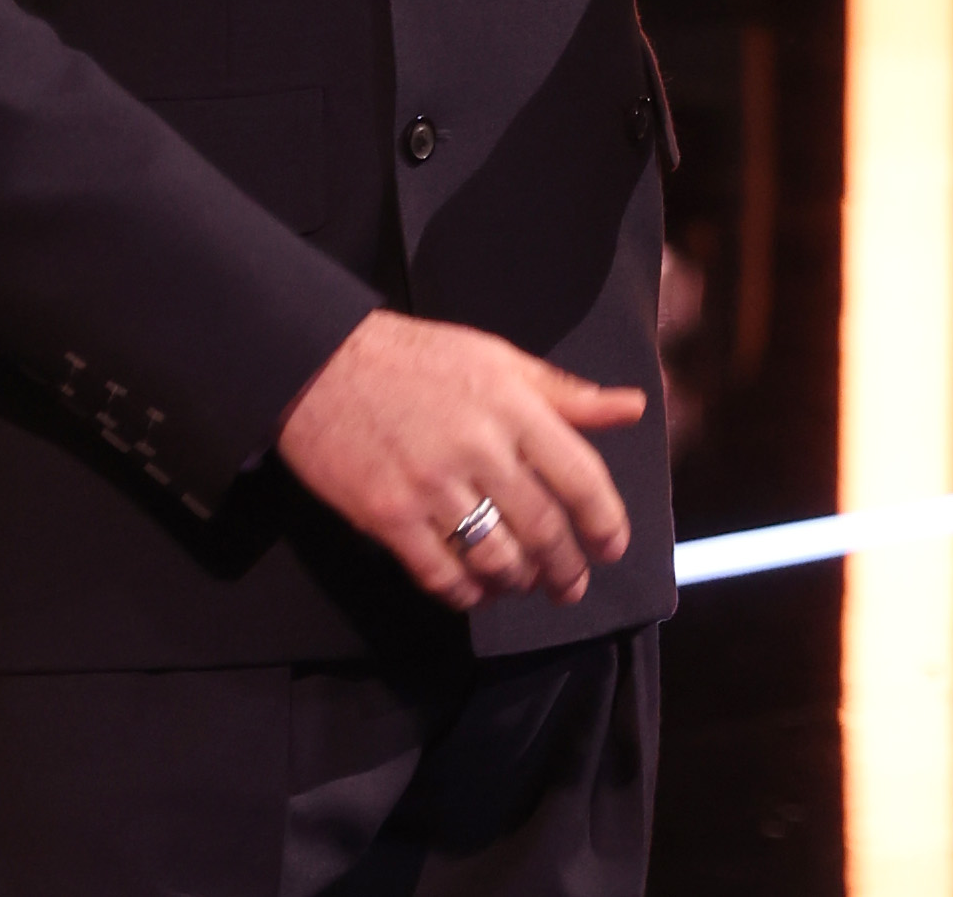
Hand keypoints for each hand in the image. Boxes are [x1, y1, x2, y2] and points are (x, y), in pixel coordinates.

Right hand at [276, 308, 648, 609]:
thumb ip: (566, 393)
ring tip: (524, 584)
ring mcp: (431, 486)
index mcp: (513, 408)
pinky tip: (474, 592)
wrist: (322, 363)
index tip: (612, 547)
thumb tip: (631, 407)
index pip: (579, 476)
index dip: (604, 520)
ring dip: (518, 581)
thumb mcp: (499, 360)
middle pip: (541, 526)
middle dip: (565, 567)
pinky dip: (463, 593)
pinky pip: (437, 572)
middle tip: (571, 585)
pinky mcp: (387, 515)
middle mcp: (478, 449)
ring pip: (494, 556)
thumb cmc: (416, 359)